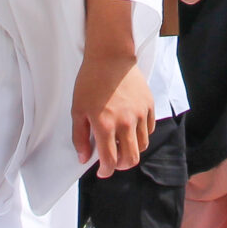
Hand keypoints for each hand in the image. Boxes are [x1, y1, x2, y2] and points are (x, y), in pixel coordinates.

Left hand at [71, 55, 154, 179]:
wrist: (110, 56)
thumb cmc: (90, 81)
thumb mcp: (77, 109)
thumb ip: (80, 137)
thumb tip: (84, 158)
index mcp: (105, 125)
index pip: (110, 161)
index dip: (105, 171)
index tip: (102, 171)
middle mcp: (125, 122)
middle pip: (130, 159)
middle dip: (120, 165)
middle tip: (113, 161)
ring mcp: (140, 114)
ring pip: (142, 146)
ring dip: (131, 150)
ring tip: (121, 143)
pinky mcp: (149, 105)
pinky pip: (148, 130)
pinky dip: (140, 135)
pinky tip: (130, 129)